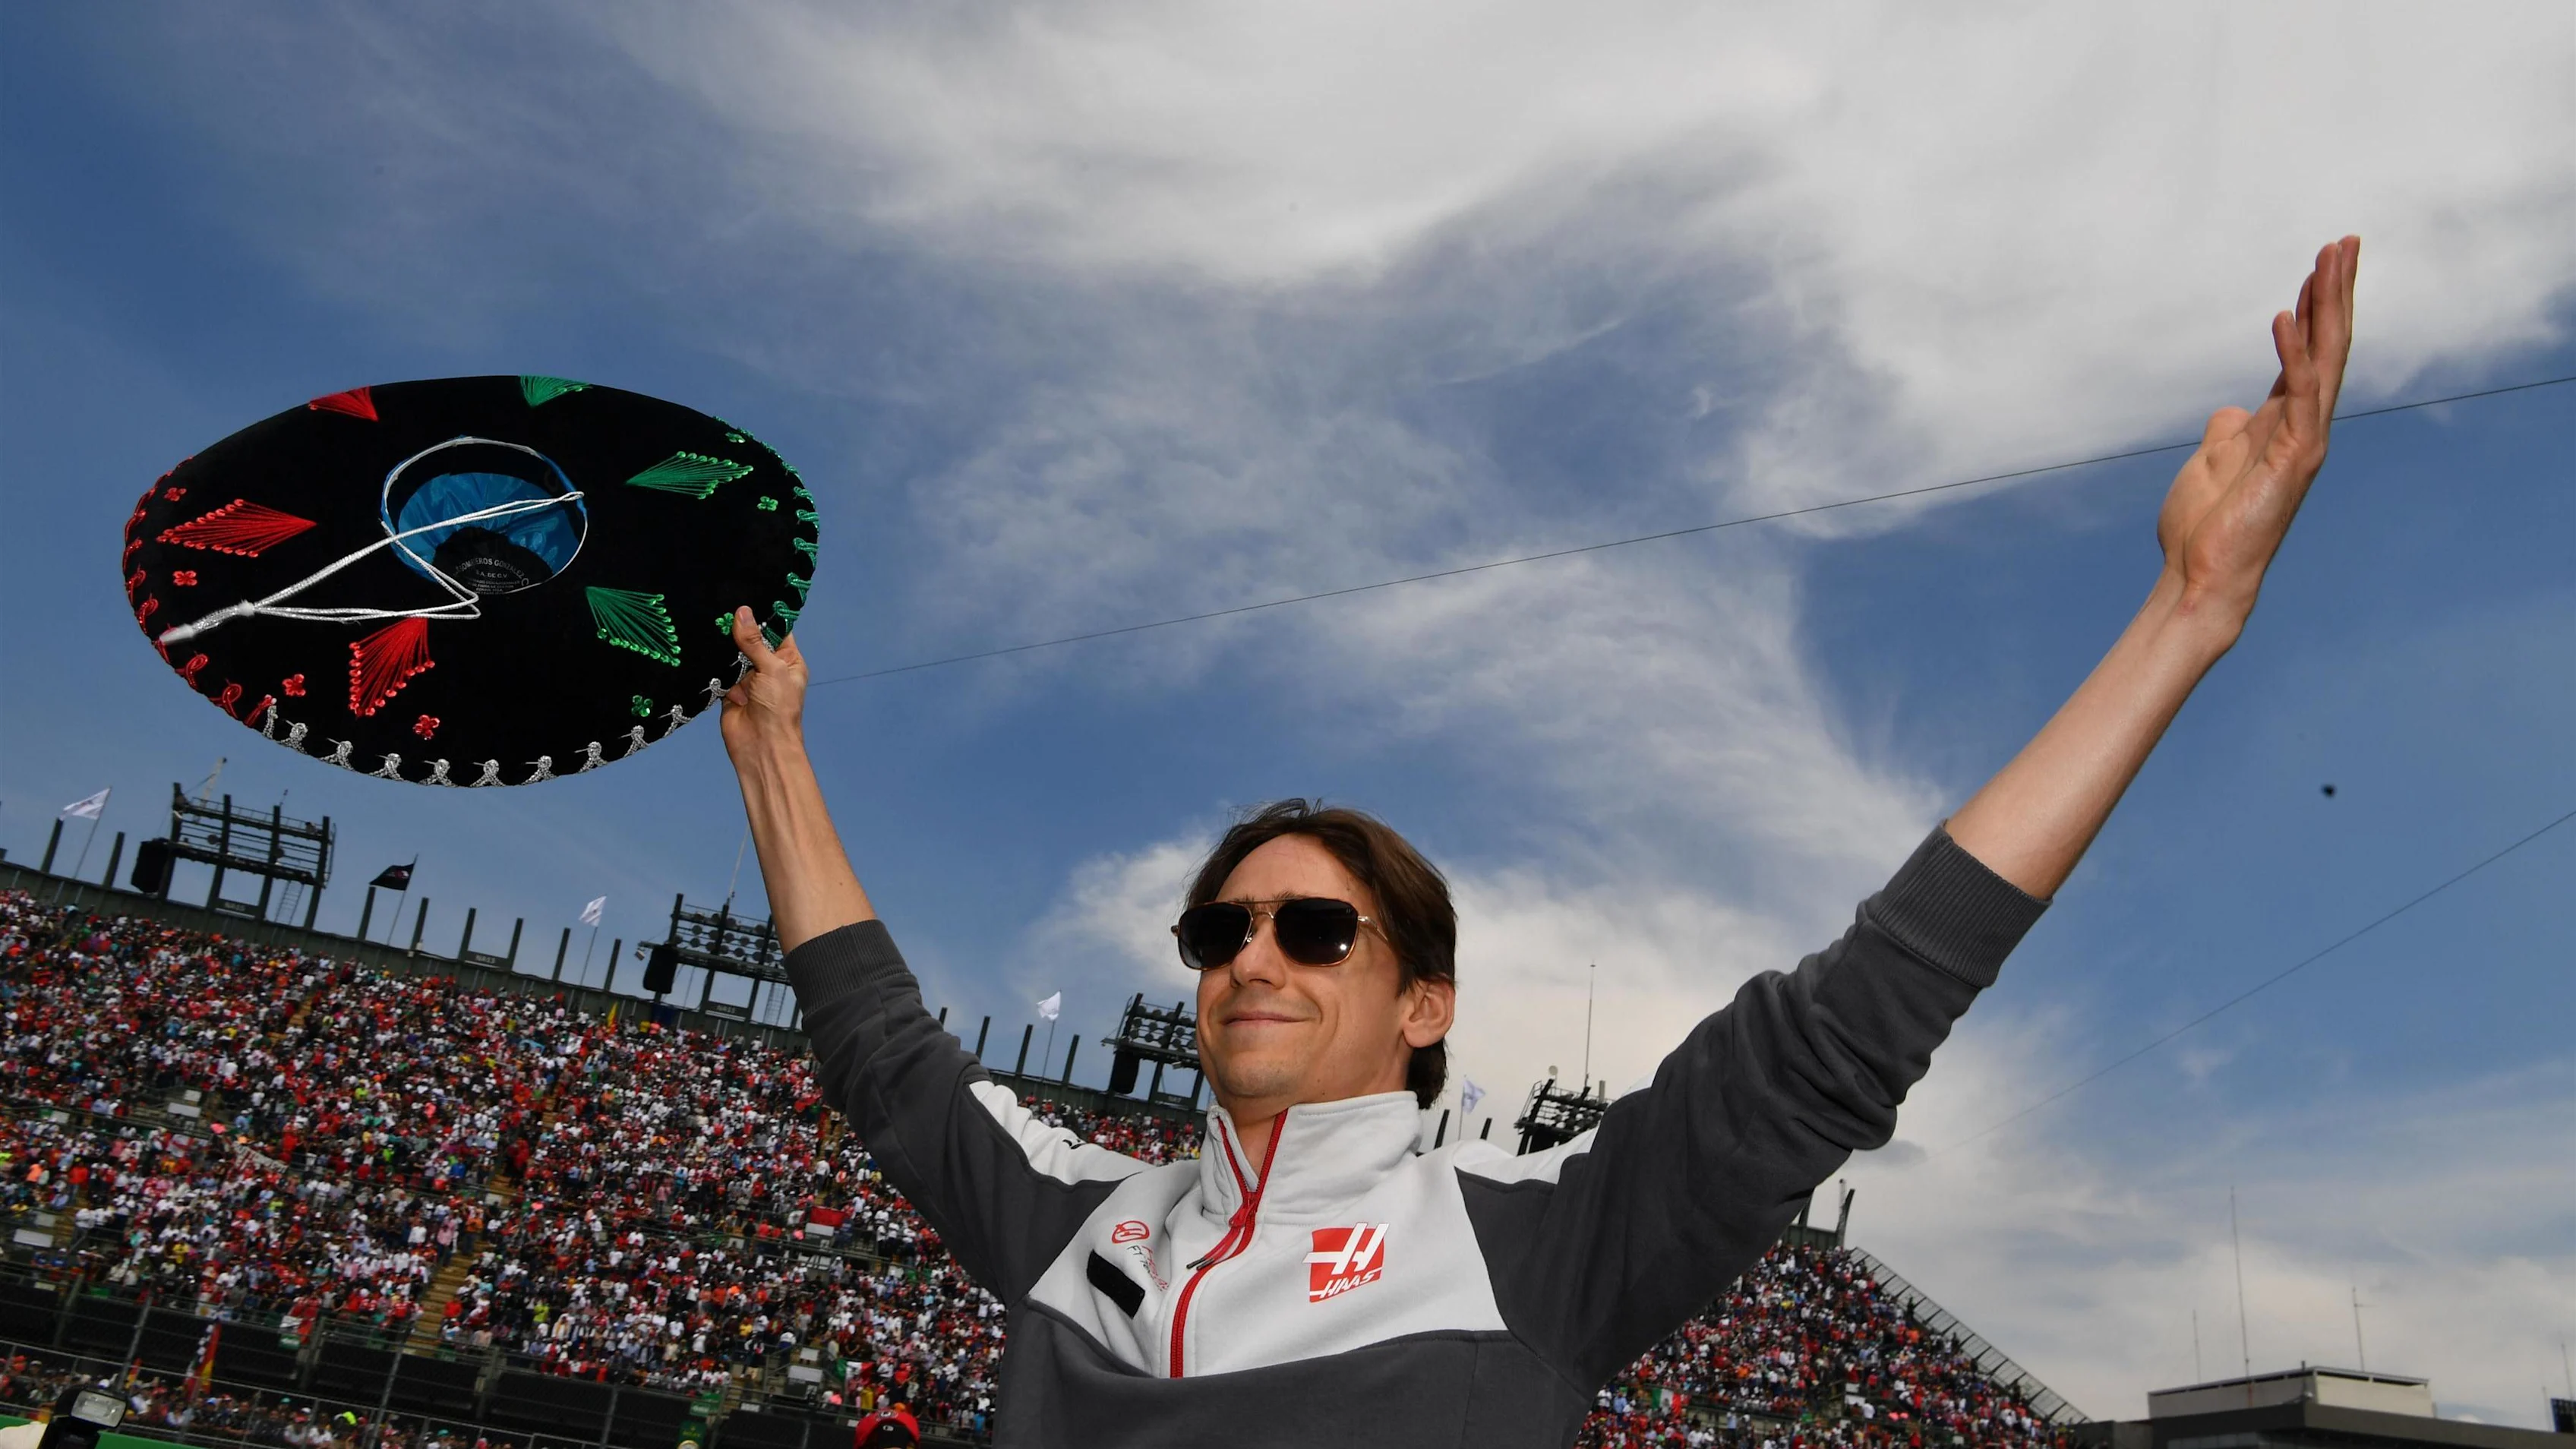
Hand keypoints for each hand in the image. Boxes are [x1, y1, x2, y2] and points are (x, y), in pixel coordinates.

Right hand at [720, 606, 808, 762]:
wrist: (760, 747)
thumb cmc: (778, 707)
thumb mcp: (771, 669)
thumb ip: (754, 641)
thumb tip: (742, 612)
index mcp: (787, 660)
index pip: (776, 631)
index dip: (762, 615)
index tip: (743, 595)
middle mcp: (768, 667)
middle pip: (750, 640)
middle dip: (737, 629)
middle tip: (718, 606)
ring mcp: (747, 679)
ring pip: (732, 654)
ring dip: (723, 648)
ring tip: (707, 624)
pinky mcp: (728, 690)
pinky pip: (719, 671)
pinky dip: (713, 665)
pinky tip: (701, 648)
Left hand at [2156, 236, 2358, 635]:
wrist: (2201, 575)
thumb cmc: (2205, 528)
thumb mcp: (2212, 463)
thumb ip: (2228, 433)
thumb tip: (2231, 410)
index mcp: (2282, 422)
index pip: (2306, 351)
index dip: (2314, 306)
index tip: (2321, 262)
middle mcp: (2302, 425)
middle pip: (2327, 343)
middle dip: (2335, 291)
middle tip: (2346, 240)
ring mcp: (2303, 440)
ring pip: (2324, 359)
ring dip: (2327, 306)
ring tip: (2331, 257)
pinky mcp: (2292, 457)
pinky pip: (2296, 395)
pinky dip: (2289, 354)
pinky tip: (2284, 315)